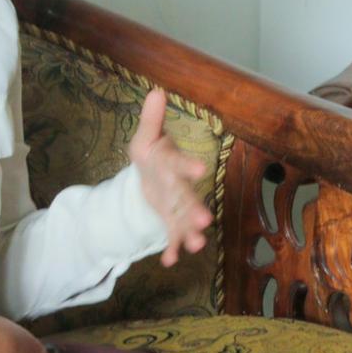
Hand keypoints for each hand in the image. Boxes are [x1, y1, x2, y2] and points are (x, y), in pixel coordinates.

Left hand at [129, 88, 212, 265]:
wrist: (151, 175)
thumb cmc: (151, 153)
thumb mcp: (145, 137)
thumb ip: (151, 119)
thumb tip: (156, 91)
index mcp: (172, 165)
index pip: (181, 165)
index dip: (190, 167)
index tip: (200, 171)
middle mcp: (180, 187)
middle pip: (188, 199)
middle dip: (196, 210)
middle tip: (206, 221)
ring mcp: (178, 206)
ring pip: (186, 220)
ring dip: (192, 233)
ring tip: (197, 246)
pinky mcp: (171, 220)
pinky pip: (173, 235)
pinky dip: (172, 248)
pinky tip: (169, 260)